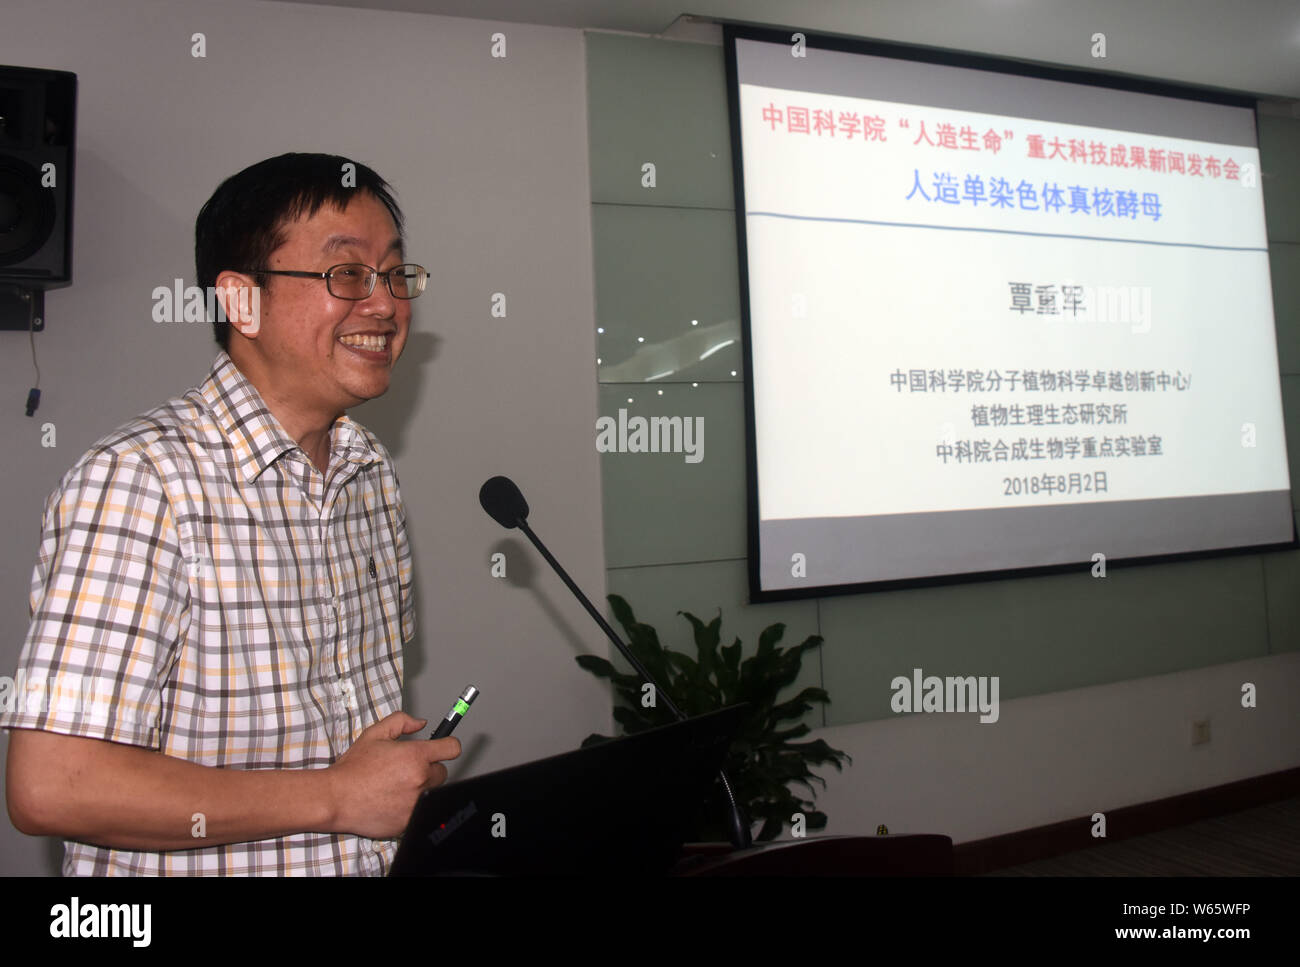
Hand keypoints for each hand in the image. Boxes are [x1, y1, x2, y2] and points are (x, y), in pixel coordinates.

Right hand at [326, 711, 460, 838]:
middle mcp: (420, 780)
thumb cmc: (353, 769)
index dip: (447, 746)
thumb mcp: (374, 734)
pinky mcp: (409, 820)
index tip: (443, 748)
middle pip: (441, 772)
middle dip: (428, 769)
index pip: (451, 748)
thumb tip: (420, 723)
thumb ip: (401, 722)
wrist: (335, 798)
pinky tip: (392, 800)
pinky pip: (419, 809)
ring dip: (420, 788)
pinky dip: (410, 806)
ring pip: (431, 791)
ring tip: (395, 786)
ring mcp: (416, 802)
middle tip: (406, 769)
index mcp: (415, 756)